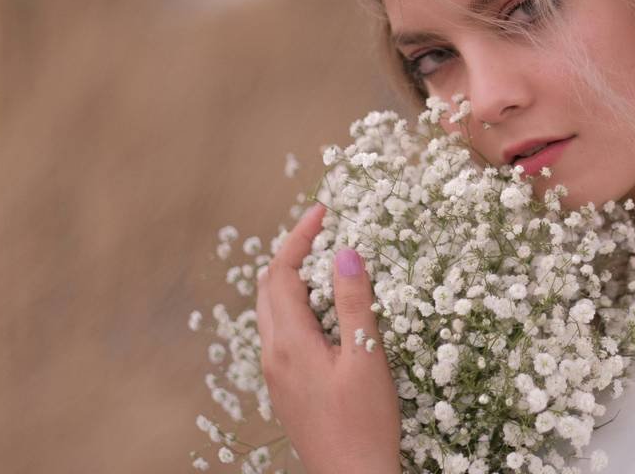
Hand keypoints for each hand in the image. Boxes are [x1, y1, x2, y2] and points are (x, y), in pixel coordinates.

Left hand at [256, 203, 401, 473]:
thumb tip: (344, 252)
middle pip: (268, 288)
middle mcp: (273, 355)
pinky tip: (326, 312)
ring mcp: (276, 374)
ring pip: (272, 312)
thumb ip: (354, 303)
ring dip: (293, 280)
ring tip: (327, 263)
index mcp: (289, 343)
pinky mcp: (286, 388)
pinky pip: (281, 333)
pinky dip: (297, 307)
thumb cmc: (364, 423)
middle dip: (292, 253)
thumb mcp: (366, 357)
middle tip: (324, 231)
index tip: (323, 210)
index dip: (299, 236)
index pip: (281, 273)